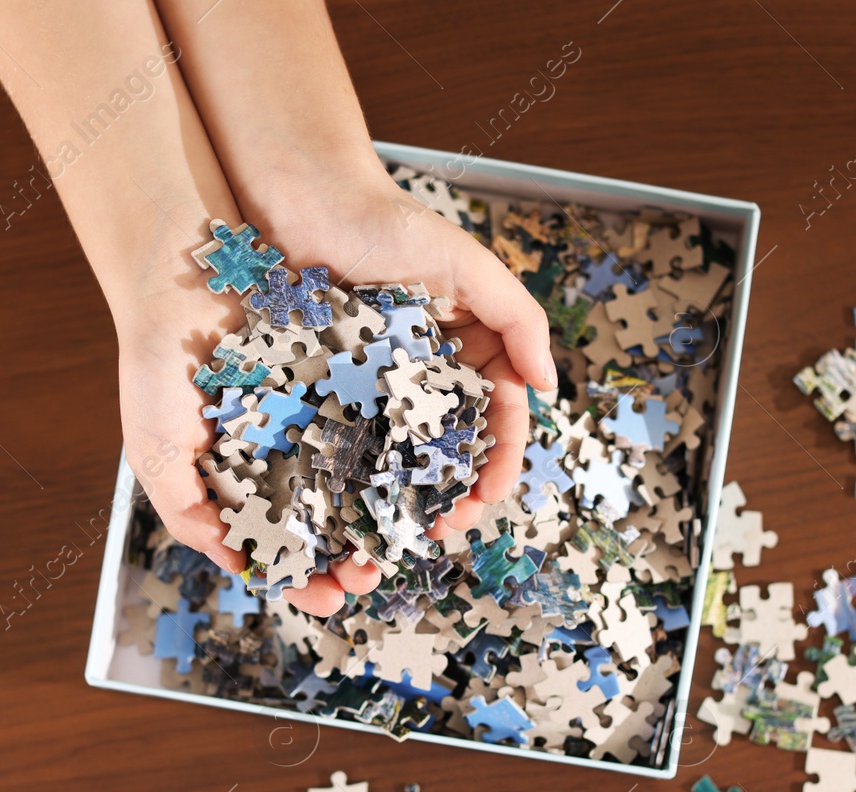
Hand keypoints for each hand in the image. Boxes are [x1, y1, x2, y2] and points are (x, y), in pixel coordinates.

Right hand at [114, 262, 382, 616]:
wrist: (180, 270)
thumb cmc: (157, 364)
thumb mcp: (159, 453)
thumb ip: (190, 514)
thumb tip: (238, 566)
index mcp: (248, 481)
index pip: (288, 546)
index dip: (311, 579)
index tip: (334, 599)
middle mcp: (291, 453)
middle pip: (336, 521)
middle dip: (359, 553)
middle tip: (374, 571)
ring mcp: (323, 414)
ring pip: (368, 474)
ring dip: (390, 510)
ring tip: (408, 534)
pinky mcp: (350, 371)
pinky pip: (383, 413)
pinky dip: (403, 442)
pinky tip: (419, 469)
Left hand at [237, 172, 557, 540]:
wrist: (305, 197)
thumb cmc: (387, 220)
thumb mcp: (468, 263)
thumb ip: (518, 318)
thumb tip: (549, 386)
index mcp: (472, 344)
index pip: (500, 413)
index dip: (501, 459)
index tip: (490, 496)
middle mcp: (431, 368)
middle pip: (455, 443)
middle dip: (457, 492)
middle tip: (443, 530)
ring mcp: (381, 379)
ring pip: (404, 450)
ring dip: (409, 495)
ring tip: (401, 529)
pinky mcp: (334, 382)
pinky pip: (351, 434)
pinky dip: (358, 471)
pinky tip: (354, 501)